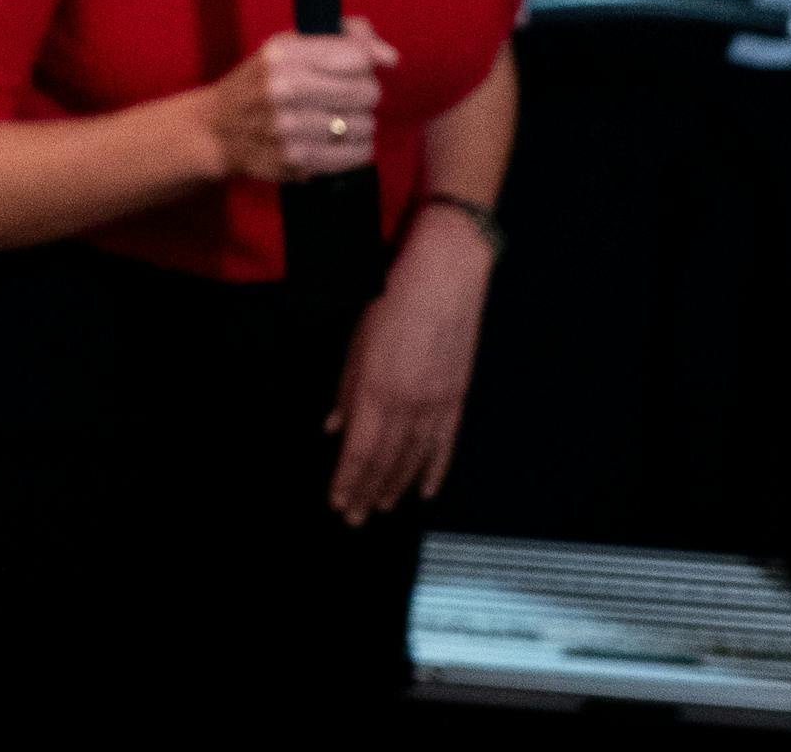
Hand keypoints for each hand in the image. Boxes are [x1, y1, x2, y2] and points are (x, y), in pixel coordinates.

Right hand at [188, 20, 398, 183]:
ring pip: (366, 125)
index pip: (358, 57)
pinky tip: (334, 140)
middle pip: (367, 92)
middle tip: (344, 95)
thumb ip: (343, 36)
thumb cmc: (259, 82)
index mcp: (283, 56)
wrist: (216, 131)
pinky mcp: (298, 162)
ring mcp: (290, 130)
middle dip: (363, 92)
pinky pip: (358, 155)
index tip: (355, 67)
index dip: (365, 62)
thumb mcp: (288, 45)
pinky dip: (354, 147)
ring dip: (357, 123)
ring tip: (335, 119)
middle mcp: (284, 91)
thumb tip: (390, 57)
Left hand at [329, 208, 492, 521]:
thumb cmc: (391, 297)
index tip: (338, 503)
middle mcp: (408, 405)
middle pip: (386, 461)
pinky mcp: (458, 395)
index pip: (359, 451)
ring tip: (382, 508)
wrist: (445, 272)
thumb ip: (345, 389)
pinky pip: (446, 444)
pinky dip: (435, 469)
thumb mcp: (356, 341)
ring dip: (397, 486)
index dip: (348, 481)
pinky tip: (426, 491)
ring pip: (415, 459)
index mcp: (377, 390)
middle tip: (354, 518)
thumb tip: (333, 428)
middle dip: (368, 492)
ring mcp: (437, 403)